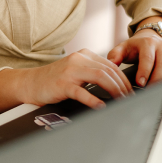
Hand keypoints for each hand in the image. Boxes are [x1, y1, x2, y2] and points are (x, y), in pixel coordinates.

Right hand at [0, 48, 133, 114]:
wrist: (29, 83)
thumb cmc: (53, 81)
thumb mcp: (75, 72)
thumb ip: (93, 74)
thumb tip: (117, 86)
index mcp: (84, 55)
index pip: (111, 65)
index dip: (125, 79)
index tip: (132, 92)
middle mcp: (78, 59)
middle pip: (109, 71)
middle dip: (123, 87)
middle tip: (130, 100)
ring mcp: (70, 71)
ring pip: (100, 78)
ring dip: (114, 91)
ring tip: (121, 103)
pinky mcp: (62, 84)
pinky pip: (82, 92)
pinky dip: (94, 100)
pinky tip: (101, 107)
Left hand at [107, 29, 161, 86]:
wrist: (148, 39)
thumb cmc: (134, 48)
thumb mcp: (123, 48)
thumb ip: (115, 55)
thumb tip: (112, 64)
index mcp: (147, 43)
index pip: (147, 58)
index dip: (144, 71)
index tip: (140, 83)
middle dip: (156, 79)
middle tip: (149, 91)